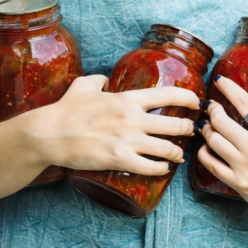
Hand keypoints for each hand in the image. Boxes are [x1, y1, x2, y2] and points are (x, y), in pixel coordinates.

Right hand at [13, 74, 199, 175]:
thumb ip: (98, 79)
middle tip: (192, 131)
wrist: (50, 134)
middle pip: (176, 125)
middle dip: (189, 129)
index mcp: (127, 99)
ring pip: (168, 148)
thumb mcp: (83, 86)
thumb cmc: (66, 110)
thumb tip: (105, 79)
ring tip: (179, 153)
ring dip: (178, 152)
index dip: (189, 98)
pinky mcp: (120, 160)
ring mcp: (128, 141)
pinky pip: (151, 167)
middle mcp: (133, 119)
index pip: (168, 95)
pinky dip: (162, 169)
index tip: (197, 102)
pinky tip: (164, 168)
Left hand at [198, 76, 247, 222]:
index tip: (218, 80)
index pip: (245, 103)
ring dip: (206, 130)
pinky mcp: (237, 182)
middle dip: (212, 110)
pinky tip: (204, 148)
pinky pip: (211, 164)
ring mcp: (243, 166)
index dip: (229, 88)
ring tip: (205, 125)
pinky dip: (203, 153)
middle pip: (221, 121)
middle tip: (210, 107)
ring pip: (213, 141)